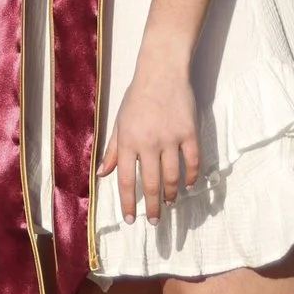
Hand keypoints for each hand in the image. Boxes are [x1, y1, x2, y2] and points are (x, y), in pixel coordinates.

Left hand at [103, 46, 200, 228]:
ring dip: (171, 195)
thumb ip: (112, 150)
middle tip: (153, 222)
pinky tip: (189, 185)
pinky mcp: (189, 132)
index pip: (126, 179)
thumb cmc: (137, 97)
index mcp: (128, 141)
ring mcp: (171, 138)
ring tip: (169, 204)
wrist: (162, 71)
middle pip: (151, 184)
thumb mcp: (119, 122)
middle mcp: (149, 143)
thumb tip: (101, 174)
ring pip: (173, 177)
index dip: (128, 203)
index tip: (131, 220)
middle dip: (152, 207)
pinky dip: (192, 177)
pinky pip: (192, 161)